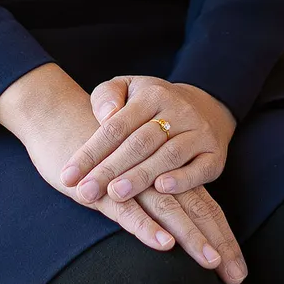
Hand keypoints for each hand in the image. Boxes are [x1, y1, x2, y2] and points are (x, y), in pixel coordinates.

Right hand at [0, 66, 245, 283]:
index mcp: (164, 168)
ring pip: (167, 210)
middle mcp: (153, 172)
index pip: (202, 204)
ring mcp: (127, 179)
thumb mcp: (129, 162)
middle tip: (236, 277)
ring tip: (210, 263)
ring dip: (190, 236)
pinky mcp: (100, 187)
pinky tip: (163, 243)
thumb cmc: (93, 140)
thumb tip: (172, 221)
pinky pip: (127, 209)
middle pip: (193, 209)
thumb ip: (149, 184)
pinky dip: (146, 226)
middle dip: (216, 243)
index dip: (222, 235)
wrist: (54, 112)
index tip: (238, 271)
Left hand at [59, 74, 236, 201]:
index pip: (116, 125)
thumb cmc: (150, 104)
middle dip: (110, 169)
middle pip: (139, 142)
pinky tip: (162, 189)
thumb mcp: (127, 88)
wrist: (204, 106)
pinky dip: (182, 179)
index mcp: (151, 94)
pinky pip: (200, 169)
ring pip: (167, 156)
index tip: (68, 175)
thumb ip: (107, 96)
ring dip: (140, 177)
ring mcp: (198, 133)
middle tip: (86, 192)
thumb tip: (105, 115)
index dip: (90, 151)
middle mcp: (177, 111)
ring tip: (115, 194)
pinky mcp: (215, 155)